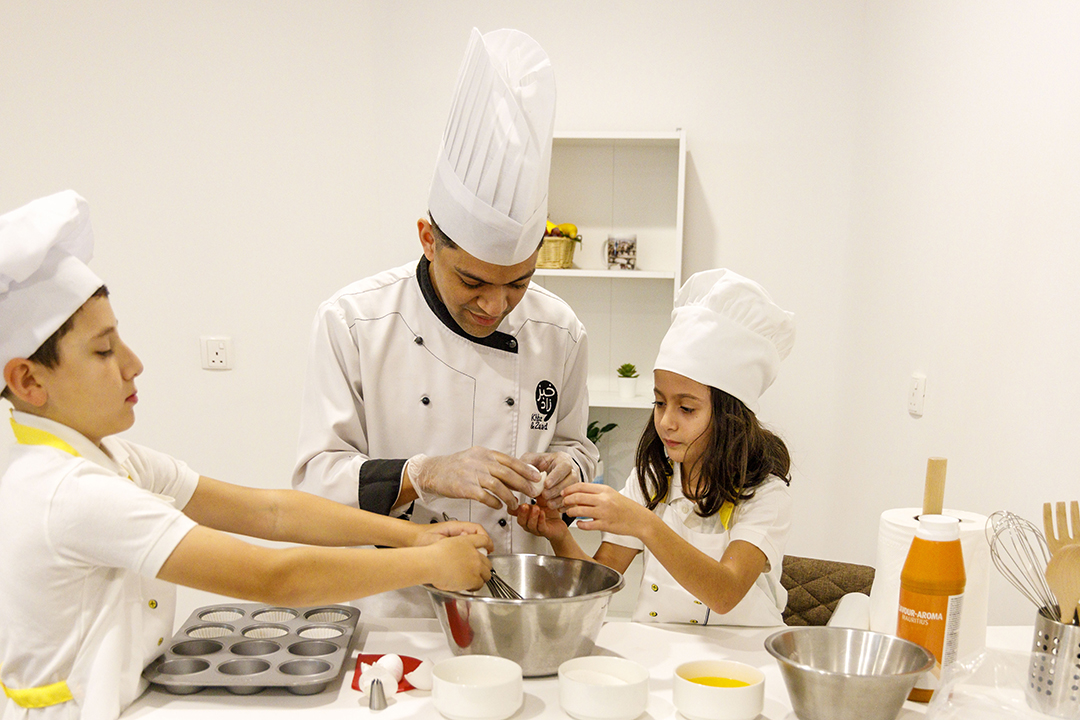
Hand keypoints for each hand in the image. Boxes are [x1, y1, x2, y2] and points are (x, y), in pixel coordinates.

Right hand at [410, 447, 541, 511]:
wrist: (432, 472)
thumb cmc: (455, 467)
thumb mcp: (476, 459)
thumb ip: (494, 465)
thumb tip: (515, 476)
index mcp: (484, 453)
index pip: (510, 460)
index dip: (526, 469)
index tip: (537, 476)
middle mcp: (480, 462)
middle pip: (507, 473)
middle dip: (523, 484)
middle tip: (532, 493)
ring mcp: (472, 474)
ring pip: (498, 486)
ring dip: (509, 496)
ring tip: (515, 504)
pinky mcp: (464, 487)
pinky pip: (484, 496)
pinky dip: (494, 502)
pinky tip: (499, 506)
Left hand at [414, 521, 493, 553]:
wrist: (412, 539)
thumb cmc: (421, 538)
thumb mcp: (435, 541)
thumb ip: (449, 542)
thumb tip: (463, 542)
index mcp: (455, 527)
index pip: (477, 529)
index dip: (485, 539)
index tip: (489, 548)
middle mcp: (457, 531)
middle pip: (477, 537)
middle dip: (484, 547)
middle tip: (486, 557)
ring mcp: (455, 537)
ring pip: (472, 543)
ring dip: (477, 551)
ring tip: (478, 561)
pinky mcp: (452, 544)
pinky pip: (465, 547)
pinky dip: (469, 554)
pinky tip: (467, 563)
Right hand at [427, 534, 492, 591]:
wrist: (430, 563)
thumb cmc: (433, 555)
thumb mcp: (448, 543)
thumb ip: (458, 547)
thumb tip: (461, 554)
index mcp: (468, 542)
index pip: (484, 540)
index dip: (488, 545)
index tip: (488, 549)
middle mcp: (474, 554)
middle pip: (488, 562)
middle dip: (483, 568)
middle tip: (476, 572)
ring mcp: (476, 566)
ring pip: (486, 574)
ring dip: (481, 578)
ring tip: (472, 581)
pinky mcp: (474, 579)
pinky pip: (480, 584)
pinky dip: (475, 587)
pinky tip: (468, 587)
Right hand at [515, 497, 569, 543]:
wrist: (560, 525)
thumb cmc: (549, 513)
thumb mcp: (542, 499)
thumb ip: (537, 492)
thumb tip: (534, 480)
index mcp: (525, 514)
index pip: (513, 511)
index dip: (511, 506)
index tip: (514, 498)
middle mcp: (528, 522)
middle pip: (520, 519)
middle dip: (521, 512)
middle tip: (524, 505)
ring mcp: (535, 528)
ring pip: (530, 524)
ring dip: (532, 516)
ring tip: (536, 508)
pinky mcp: (545, 531)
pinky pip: (541, 527)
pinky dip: (541, 520)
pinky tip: (542, 513)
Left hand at [519, 451, 580, 511]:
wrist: (545, 471)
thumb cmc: (539, 465)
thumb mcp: (531, 459)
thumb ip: (527, 463)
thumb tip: (525, 471)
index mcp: (562, 459)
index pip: (564, 465)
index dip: (556, 476)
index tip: (545, 484)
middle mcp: (572, 469)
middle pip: (571, 479)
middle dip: (557, 489)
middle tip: (545, 495)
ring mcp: (575, 481)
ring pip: (573, 490)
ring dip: (560, 499)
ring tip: (548, 504)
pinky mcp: (575, 492)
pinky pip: (575, 499)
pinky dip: (565, 505)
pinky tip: (556, 508)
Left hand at [562, 482, 650, 536]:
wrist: (639, 519)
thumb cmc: (625, 507)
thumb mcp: (611, 495)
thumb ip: (596, 493)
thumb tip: (578, 494)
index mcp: (605, 490)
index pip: (581, 486)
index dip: (569, 489)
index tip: (563, 492)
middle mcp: (604, 500)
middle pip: (578, 497)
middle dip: (567, 500)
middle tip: (562, 502)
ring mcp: (604, 513)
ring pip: (580, 510)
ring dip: (571, 512)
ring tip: (569, 513)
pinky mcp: (605, 525)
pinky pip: (587, 525)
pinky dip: (580, 525)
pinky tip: (579, 524)